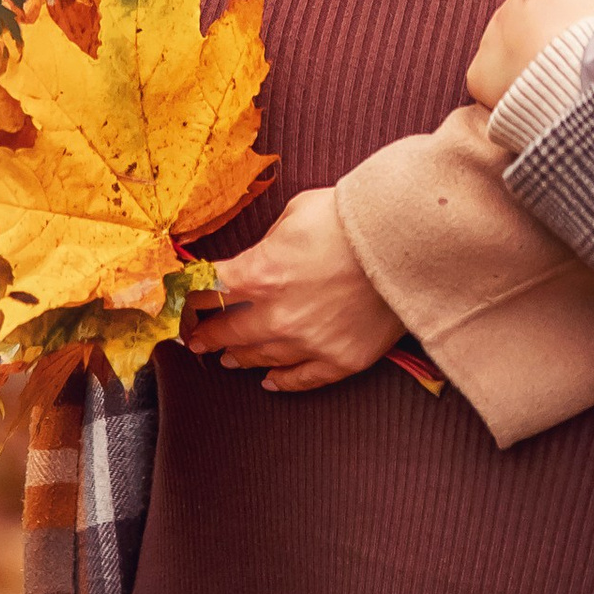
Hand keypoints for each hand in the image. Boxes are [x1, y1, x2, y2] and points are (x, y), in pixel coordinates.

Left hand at [184, 185, 405, 392]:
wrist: (408, 239)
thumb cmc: (353, 215)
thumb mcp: (298, 211)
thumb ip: (271, 240)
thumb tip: (262, 256)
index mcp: (261, 272)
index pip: (211, 291)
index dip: (193, 298)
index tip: (185, 304)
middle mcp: (278, 314)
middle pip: (229, 332)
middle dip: (207, 335)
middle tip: (196, 340)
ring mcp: (309, 341)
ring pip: (261, 358)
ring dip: (239, 358)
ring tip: (228, 359)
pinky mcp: (341, 359)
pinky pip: (302, 379)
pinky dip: (282, 382)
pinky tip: (269, 382)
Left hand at [466, 0, 593, 115]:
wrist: (572, 76)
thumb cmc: (590, 33)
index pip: (545, 3)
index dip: (564, 22)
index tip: (577, 36)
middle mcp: (503, 12)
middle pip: (523, 27)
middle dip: (540, 41)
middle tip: (564, 59)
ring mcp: (488, 44)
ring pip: (506, 53)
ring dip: (522, 63)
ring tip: (550, 79)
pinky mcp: (479, 76)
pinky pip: (490, 81)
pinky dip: (505, 88)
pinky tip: (529, 93)